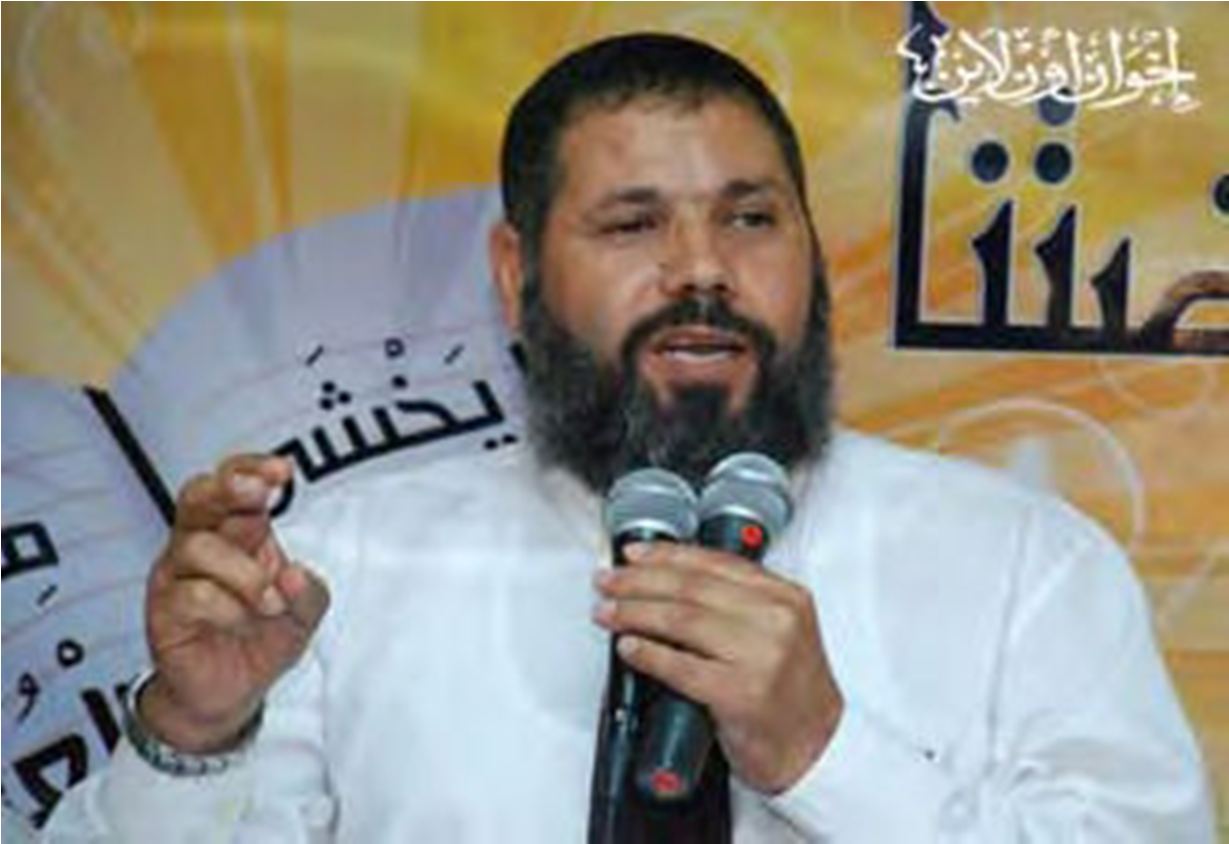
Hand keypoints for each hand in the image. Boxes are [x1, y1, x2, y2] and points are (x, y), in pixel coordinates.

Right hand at [143, 454, 329, 751]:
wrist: (228, 694)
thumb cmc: (260, 640)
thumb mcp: (303, 615)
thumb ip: (309, 592)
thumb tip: (294, 574)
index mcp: (236, 534)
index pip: (233, 484)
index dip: (252, 469)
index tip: (282, 471)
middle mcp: (201, 546)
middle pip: (198, 496)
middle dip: (229, 488)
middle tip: (258, 492)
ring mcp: (177, 576)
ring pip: (198, 546)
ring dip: (245, 573)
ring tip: (268, 603)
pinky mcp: (163, 611)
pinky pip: (190, 594)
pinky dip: (225, 607)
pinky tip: (240, 621)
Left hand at [593, 541, 842, 793]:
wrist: (815, 749)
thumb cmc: (788, 692)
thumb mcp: (778, 631)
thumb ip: (737, 602)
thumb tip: (667, 579)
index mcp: (785, 597)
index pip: (715, 562)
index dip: (666, 554)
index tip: (634, 554)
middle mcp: (776, 620)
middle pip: (691, 587)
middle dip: (639, 580)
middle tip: (607, 581)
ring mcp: (761, 657)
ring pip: (681, 619)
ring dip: (634, 612)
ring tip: (607, 612)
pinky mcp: (741, 695)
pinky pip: (680, 667)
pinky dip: (647, 653)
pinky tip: (627, 647)